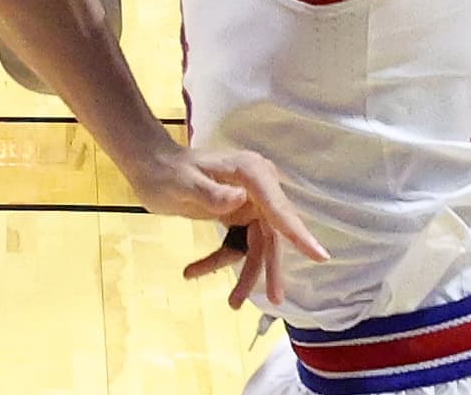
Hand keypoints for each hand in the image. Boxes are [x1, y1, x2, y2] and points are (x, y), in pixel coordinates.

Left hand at [132, 146, 325, 310]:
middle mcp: (257, 187)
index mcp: (251, 172)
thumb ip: (211, 193)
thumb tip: (241, 200)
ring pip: (257, 245)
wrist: (150, 168)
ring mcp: (249, 201)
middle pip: (272, 233)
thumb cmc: (167, 171)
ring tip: (233, 303)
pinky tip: (193, 271)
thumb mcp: (184, 183)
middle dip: (269, 267)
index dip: (298, 233)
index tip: (320, 256)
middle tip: (276, 300)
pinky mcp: (237, 214)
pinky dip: (220, 260)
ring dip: (245, 273)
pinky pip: (238, 244)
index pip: (278, 207)